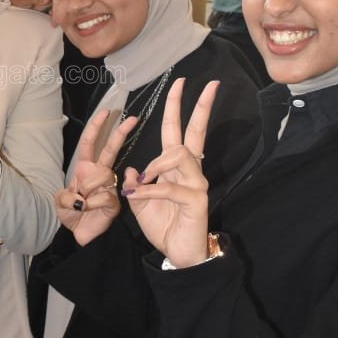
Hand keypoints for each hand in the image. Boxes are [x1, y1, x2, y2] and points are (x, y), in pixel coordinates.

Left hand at [55, 109, 137, 245]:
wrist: (80, 235)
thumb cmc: (72, 215)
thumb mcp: (60, 201)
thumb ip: (66, 195)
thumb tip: (81, 194)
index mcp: (85, 169)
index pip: (90, 143)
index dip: (97, 127)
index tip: (106, 112)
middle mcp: (100, 174)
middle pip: (110, 149)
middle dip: (120, 132)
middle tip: (133, 119)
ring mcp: (109, 187)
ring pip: (102, 174)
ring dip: (87, 188)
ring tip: (82, 203)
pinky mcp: (115, 202)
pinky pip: (103, 196)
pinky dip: (90, 204)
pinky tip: (89, 210)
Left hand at [120, 77, 216, 267]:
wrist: (178, 254)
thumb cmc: (163, 226)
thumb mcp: (139, 202)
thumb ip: (135, 183)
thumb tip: (130, 169)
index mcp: (175, 166)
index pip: (177, 130)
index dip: (177, 107)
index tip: (182, 83)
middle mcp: (190, 170)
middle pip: (195, 131)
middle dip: (199, 106)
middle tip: (206, 83)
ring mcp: (196, 183)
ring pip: (180, 154)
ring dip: (156, 164)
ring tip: (142, 182)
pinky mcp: (196, 199)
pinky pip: (170, 186)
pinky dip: (150, 190)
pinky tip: (138, 195)